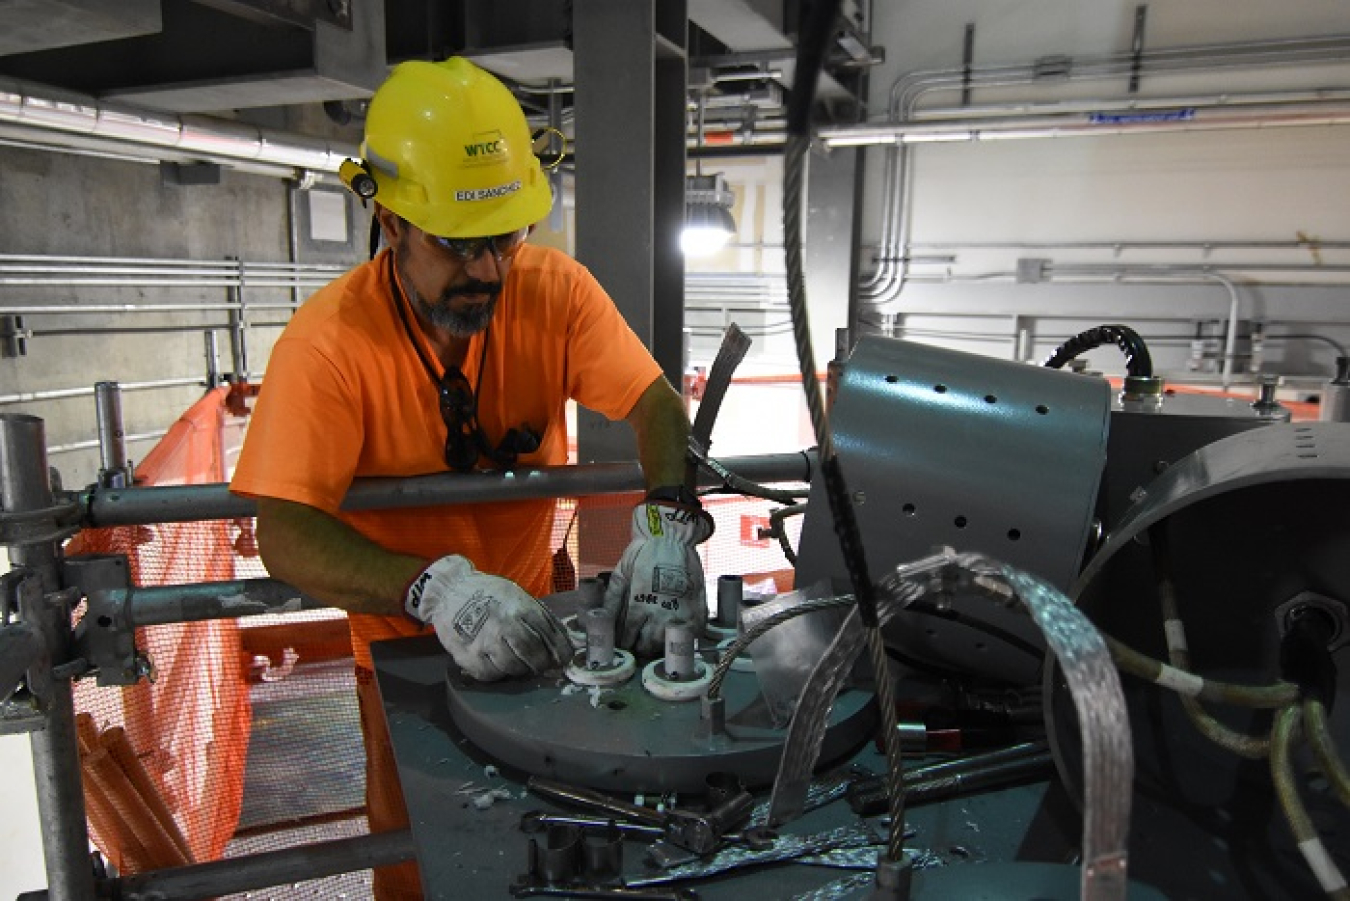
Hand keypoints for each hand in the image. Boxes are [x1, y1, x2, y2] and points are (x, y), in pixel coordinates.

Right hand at [405, 555, 573, 680]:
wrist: (450, 591)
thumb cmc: (489, 594)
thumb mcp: (517, 596)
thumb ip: (538, 616)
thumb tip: (564, 640)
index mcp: (520, 607)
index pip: (549, 634)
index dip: (561, 651)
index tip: (565, 660)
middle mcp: (504, 624)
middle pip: (534, 654)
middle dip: (543, 664)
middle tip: (544, 667)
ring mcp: (484, 641)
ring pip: (514, 668)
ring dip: (522, 669)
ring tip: (521, 664)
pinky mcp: (467, 656)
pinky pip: (491, 674)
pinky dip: (499, 673)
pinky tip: (499, 664)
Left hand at [603, 494, 713, 656]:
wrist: (672, 537)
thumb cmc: (644, 552)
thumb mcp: (621, 572)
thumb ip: (612, 599)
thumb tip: (601, 620)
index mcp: (639, 604)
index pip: (629, 635)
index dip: (625, 643)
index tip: (624, 645)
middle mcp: (660, 613)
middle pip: (648, 644)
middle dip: (640, 647)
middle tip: (638, 644)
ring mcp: (681, 612)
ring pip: (669, 643)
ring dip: (660, 644)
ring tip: (656, 640)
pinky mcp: (697, 609)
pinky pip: (692, 634)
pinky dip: (684, 637)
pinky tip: (677, 632)